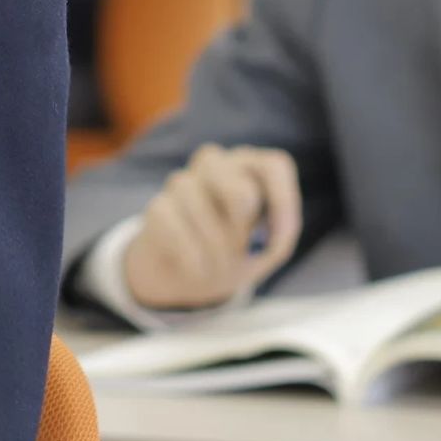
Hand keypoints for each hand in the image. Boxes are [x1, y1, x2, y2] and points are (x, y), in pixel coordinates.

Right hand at [121, 144, 302, 311]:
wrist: (193, 274)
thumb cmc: (240, 250)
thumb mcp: (271, 247)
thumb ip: (279, 234)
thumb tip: (263, 232)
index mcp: (251, 169)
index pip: (274, 166)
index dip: (281, 201)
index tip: (280, 235)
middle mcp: (217, 166)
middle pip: (239, 186)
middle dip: (243, 226)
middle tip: (244, 248)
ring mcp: (184, 182)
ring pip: (200, 205)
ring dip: (215, 247)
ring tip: (220, 266)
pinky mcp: (158, 207)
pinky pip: (175, 227)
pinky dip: (191, 254)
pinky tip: (197, 267)